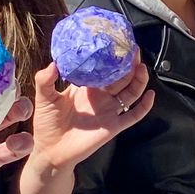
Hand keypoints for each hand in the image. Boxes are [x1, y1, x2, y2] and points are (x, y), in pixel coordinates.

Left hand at [31, 61, 153, 169]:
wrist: (51, 150)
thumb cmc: (47, 123)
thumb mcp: (44, 97)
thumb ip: (45, 80)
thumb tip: (54, 63)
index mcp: (87, 87)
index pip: (104, 69)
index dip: (112, 57)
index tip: (117, 43)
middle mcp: (101, 97)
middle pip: (121, 78)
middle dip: (129, 64)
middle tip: (133, 50)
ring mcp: (110, 111)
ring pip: (130, 93)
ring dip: (138, 80)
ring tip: (142, 67)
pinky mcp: (114, 126)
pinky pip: (133, 116)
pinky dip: (144, 106)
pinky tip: (150, 95)